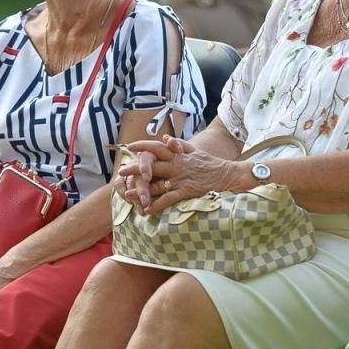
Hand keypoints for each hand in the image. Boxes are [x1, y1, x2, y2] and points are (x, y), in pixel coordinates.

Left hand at [114, 135, 232, 215]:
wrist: (227, 175)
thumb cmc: (210, 163)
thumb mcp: (194, 150)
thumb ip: (178, 145)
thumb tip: (164, 139)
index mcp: (178, 154)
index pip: (157, 147)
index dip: (143, 146)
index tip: (130, 147)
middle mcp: (177, 165)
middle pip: (152, 165)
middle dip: (135, 168)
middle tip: (121, 171)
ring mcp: (181, 179)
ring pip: (157, 184)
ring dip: (141, 189)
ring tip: (127, 193)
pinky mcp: (186, 191)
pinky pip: (168, 199)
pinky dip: (157, 205)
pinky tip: (147, 209)